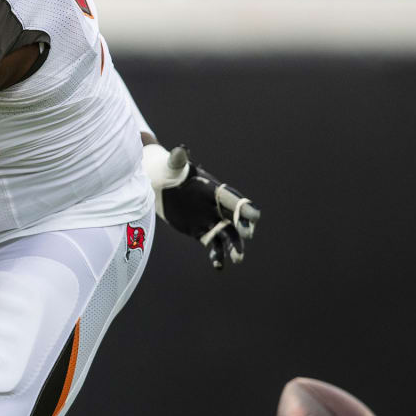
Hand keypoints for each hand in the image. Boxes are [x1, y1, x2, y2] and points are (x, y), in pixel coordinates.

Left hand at [145, 144, 260, 269]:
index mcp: (215, 190)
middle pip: (236, 219)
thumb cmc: (171, 170)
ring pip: (227, 236)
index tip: (255, 217)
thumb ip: (179, 159)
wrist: (160, 184)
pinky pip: (212, 245)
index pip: (233, 199)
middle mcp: (217, 207)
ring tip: (237, 260)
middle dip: (242, 227)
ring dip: (234, 247)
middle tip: (248, 235)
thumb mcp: (174, 165)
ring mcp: (211, 220)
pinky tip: (219, 266)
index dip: (244, 207)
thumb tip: (180, 149)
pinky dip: (217, 256)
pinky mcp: (201, 232)